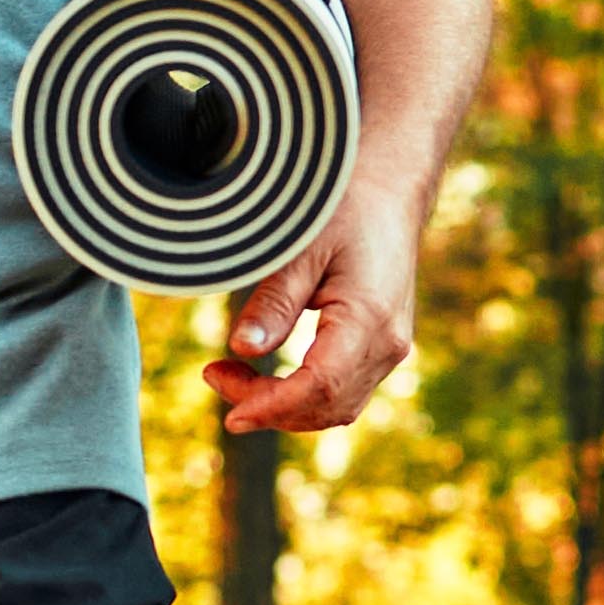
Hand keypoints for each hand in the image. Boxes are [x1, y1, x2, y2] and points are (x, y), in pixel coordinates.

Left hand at [200, 199, 421, 431]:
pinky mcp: (382, 348)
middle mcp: (388, 343)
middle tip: (213, 375)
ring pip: (336, 407)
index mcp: (369, 318)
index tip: (230, 413)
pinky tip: (264, 380)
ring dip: (283, 407)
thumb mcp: (300, 247)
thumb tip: (242, 349)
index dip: (272, 407)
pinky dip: (303, 398)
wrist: (389, 191)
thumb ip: (275, 301)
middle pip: (326, 405)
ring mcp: (390, 349)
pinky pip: (344, 392)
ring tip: (228, 376)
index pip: (320, 386)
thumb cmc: (343, 209)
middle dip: (267, 407)